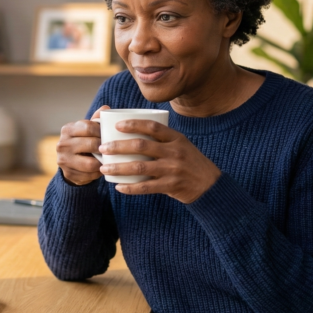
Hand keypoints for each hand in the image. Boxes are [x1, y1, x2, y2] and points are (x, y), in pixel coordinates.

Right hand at [56, 106, 108, 185]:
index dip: (102, 131)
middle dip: (104, 147)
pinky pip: (89, 175)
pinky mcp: (68, 174)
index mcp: (67, 130)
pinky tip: (101, 169)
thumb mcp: (86, 130)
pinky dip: (98, 173)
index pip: (88, 127)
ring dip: (102, 163)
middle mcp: (62, 144)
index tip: (110, 135)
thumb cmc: (83, 142)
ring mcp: (63, 160)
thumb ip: (96, 120)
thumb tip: (106, 108)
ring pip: (91, 163)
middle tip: (112, 149)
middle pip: (91, 145)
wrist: (70, 162)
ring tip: (108, 160)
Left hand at [98, 120, 220, 203]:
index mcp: (176, 138)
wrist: (209, 185)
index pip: (152, 126)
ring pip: (140, 167)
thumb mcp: (182, 145)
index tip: (117, 125)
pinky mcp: (170, 186)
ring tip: (104, 168)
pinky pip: (145, 187)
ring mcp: (172, 169)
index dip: (133, 124)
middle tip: (103, 147)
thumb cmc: (190, 162)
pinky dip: (130, 187)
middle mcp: (174, 152)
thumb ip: (163, 139)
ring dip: (119, 168)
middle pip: (141, 146)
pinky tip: (118, 187)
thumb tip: (135, 131)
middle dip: (118, 146)